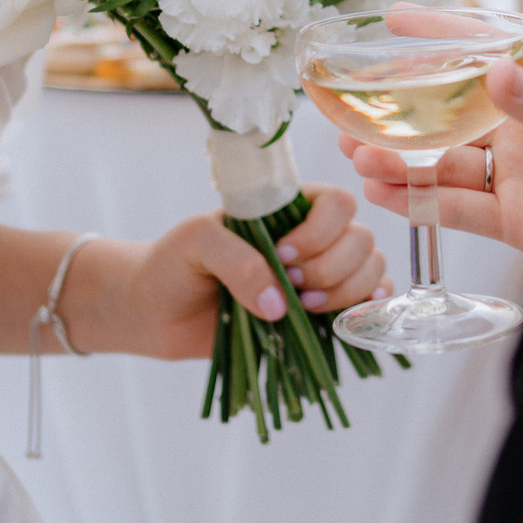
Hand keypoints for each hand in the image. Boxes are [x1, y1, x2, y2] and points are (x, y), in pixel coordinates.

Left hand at [77, 185, 391, 360]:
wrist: (153, 311)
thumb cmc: (172, 264)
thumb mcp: (197, 243)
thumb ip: (238, 262)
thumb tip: (279, 304)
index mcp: (286, 208)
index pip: (337, 203)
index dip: (320, 232)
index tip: (283, 254)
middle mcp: (310, 237)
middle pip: (361, 239)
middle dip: (332, 267)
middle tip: (291, 285)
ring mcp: (316, 276)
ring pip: (370, 270)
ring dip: (346, 291)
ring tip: (303, 307)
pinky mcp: (315, 314)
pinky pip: (364, 305)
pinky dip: (364, 309)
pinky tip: (341, 318)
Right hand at [339, 51, 522, 267]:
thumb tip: (494, 73)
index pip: (485, 50)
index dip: (441, 32)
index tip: (394, 17)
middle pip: (451, 114)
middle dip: (402, 112)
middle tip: (354, 111)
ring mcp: (517, 175)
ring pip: (445, 164)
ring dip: (400, 160)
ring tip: (358, 156)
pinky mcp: (514, 221)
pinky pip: (457, 209)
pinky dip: (419, 202)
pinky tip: (383, 194)